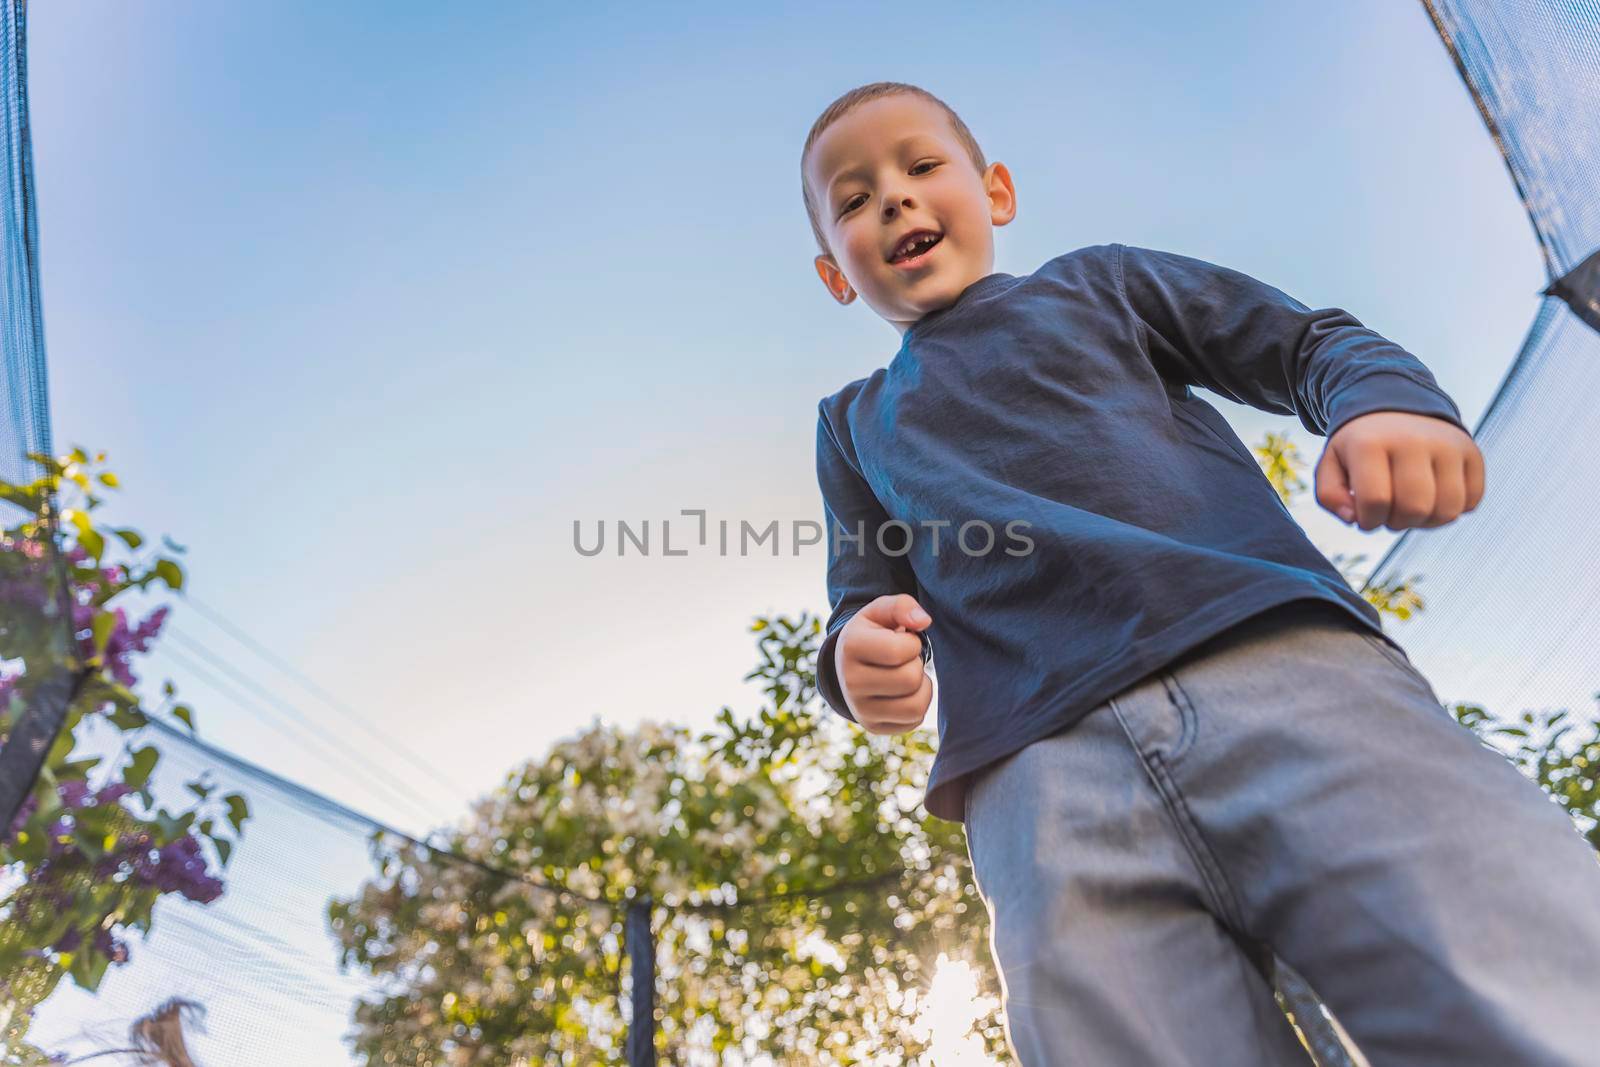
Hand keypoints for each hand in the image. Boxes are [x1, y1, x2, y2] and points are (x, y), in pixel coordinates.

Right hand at [837, 593, 933, 734]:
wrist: (849, 663)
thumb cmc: (873, 632)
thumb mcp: (882, 611)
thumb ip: (903, 606)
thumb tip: (924, 622)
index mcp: (850, 646)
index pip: (900, 651)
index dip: (912, 643)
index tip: (901, 640)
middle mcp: (850, 682)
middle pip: (910, 679)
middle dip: (916, 665)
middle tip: (903, 660)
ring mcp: (860, 709)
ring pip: (915, 706)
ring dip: (921, 687)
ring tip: (907, 674)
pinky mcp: (873, 727)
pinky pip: (913, 720)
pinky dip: (917, 704)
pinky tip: (904, 692)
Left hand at [1316, 411, 1484, 530]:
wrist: (1397, 410)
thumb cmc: (1361, 447)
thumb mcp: (1331, 465)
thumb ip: (1330, 496)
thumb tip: (1354, 519)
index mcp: (1371, 443)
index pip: (1375, 501)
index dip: (1368, 520)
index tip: (1364, 514)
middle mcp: (1414, 440)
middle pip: (1414, 508)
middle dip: (1397, 523)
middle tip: (1389, 511)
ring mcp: (1448, 445)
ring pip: (1447, 510)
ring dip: (1426, 522)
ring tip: (1410, 507)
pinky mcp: (1472, 453)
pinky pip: (1471, 502)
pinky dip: (1452, 510)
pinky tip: (1433, 497)